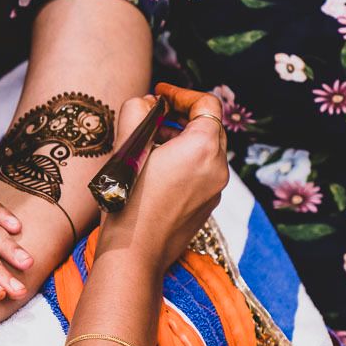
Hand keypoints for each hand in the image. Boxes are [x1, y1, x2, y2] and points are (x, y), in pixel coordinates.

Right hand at [101, 84, 228, 268]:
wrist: (134, 253)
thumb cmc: (127, 200)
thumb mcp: (127, 146)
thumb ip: (137, 111)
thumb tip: (148, 103)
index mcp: (203, 147)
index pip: (206, 103)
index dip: (181, 93)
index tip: (160, 95)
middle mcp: (218, 167)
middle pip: (210, 126)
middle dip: (182, 115)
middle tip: (154, 115)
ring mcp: (215, 189)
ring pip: (206, 150)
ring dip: (182, 139)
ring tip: (151, 144)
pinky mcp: (207, 206)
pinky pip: (203, 172)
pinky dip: (186, 162)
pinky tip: (157, 171)